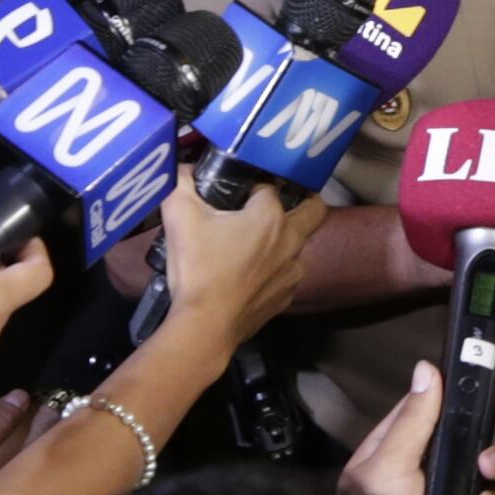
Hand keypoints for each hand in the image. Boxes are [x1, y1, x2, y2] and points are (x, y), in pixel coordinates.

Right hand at [154, 172, 323, 345]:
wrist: (205, 327)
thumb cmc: (197, 269)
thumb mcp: (180, 217)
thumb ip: (181, 184)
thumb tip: (181, 167)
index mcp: (271, 216)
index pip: (269, 186)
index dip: (251, 185)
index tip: (236, 190)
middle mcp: (291, 241)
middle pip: (313, 210)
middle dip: (303, 200)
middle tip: (281, 200)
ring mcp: (292, 272)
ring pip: (297, 246)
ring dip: (282, 240)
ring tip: (253, 244)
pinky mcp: (286, 298)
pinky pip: (285, 275)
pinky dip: (273, 270)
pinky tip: (248, 276)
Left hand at [339, 353, 494, 494]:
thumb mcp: (388, 462)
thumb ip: (413, 419)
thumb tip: (427, 368)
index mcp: (404, 447)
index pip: (438, 407)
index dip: (464, 387)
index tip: (490, 365)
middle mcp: (431, 468)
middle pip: (474, 430)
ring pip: (493, 466)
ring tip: (489, 468)